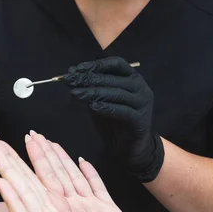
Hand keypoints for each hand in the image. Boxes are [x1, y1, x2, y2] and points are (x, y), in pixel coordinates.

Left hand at [64, 57, 163, 182]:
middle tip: (70, 81)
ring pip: (117, 93)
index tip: (76, 69)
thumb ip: (90, 87)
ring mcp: (143, 103)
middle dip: (89, 78)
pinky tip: (92, 106)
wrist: (129, 147)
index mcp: (132, 78)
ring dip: (94, 92)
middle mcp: (140, 87)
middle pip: (113, 78)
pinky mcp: (140, 120)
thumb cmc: (114, 121)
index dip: (95, 65)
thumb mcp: (100, 100)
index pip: (116, 64)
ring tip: (75, 93)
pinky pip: (123, 111)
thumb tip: (71, 72)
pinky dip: (107, 107)